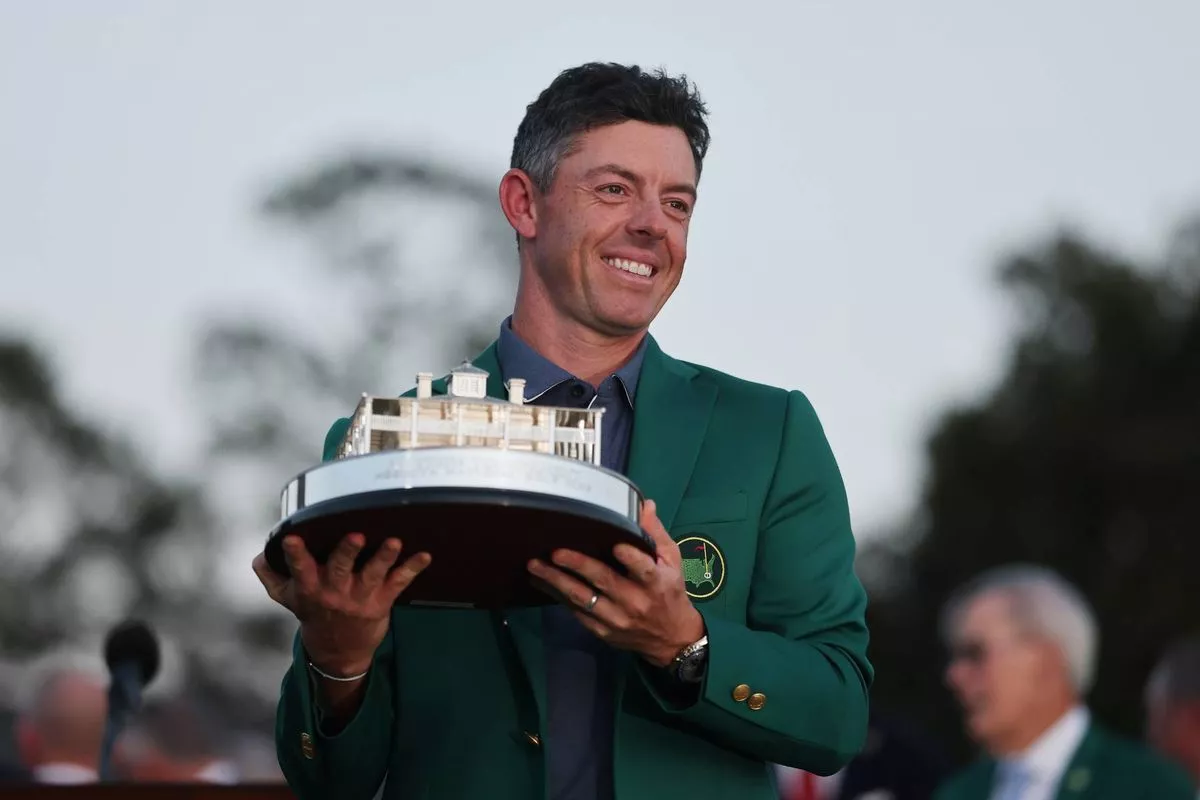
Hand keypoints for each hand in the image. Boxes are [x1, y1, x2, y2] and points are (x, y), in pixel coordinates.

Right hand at [252, 533, 431, 672]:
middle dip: (347, 552)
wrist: (338, 652)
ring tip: (394, 542)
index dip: (295, 555)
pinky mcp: (382, 600)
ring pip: (372, 574)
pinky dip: (413, 568)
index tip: (292, 539)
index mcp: (310, 588)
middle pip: (339, 569)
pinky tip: (425, 555)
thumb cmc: (313, 613)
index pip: (300, 569)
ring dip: (384, 557)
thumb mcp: (286, 598)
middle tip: (355, 536)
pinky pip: (399, 582)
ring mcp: (360, 597)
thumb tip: (261, 554)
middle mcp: (335, 591)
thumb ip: (271, 575)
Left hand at [527, 499, 704, 666]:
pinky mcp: (602, 631)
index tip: (615, 545)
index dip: (630, 558)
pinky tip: (542, 583)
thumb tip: (644, 505)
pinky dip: (558, 597)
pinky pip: (576, 612)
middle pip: (604, 581)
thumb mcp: (672, 562)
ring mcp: (616, 619)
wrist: (670, 639)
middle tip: (555, 551)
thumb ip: (655, 534)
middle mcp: (635, 602)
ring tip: (535, 566)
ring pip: (583, 599)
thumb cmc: (669, 592)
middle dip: (577, 565)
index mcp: (656, 583)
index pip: (644, 570)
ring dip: (557, 581)